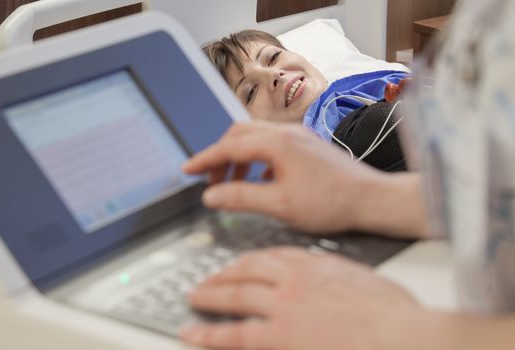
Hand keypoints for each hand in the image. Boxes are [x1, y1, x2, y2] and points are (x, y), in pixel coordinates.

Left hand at [180, 246, 420, 349]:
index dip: (254, 260)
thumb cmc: (395, 314)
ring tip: (195, 295)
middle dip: (226, 273)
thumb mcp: (367, 284)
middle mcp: (296, 281)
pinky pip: (236, 334)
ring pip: (238, 294)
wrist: (402, 334)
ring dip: (212, 294)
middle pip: (250, 270)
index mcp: (318, 266)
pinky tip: (192, 331)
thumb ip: (340, 281)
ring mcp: (285, 307)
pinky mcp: (279, 336)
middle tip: (210, 277)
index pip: (276, 255)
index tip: (244, 263)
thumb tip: (333, 287)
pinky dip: (210, 332)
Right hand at [183, 121, 383, 232]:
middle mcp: (287, 133)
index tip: (187, 169)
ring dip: (238, 158)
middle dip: (220, 156)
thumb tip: (212, 195)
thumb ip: (242, 197)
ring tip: (231, 184)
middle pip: (239, 135)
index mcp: (278, 143)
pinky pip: (271, 144)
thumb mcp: (281, 204)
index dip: (205, 159)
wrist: (371, 199)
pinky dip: (256, 160)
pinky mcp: (306, 145)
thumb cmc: (332, 202)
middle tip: (209, 180)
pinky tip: (259, 181)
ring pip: (255, 138)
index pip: (229, 146)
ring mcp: (298, 137)